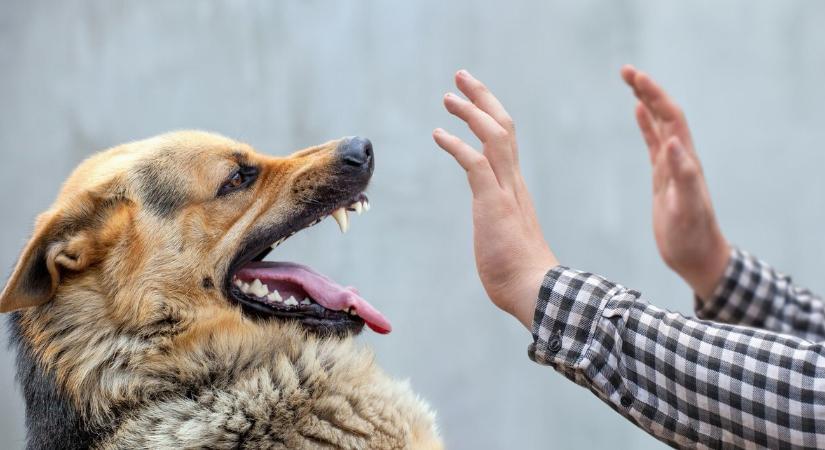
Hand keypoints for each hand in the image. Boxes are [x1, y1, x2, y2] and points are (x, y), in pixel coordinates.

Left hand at [433, 70, 558, 328]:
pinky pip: (475, 164)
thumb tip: (494, 233)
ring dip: (471, 112)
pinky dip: (457, 145)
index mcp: (515, 188)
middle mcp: (513, 183)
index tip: (473, 100)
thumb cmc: (519, 274)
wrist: (535, 291)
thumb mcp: (504, 239)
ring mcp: (505, 192)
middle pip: (503, 126)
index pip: (506, 141)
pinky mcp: (493, 204)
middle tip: (461, 78)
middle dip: (482, 98)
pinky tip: (438, 134)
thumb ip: (498, 226)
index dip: (489, 115)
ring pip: (494, 136)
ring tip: (448, 96)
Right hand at [621, 65, 729, 299]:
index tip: (635, 77)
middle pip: (664, 113)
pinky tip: (638, 113)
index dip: (654, 95)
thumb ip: (683, 175)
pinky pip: (653, 143)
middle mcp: (680, 157)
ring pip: (659, 124)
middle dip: (647, 90)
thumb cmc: (692, 236)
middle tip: (625, 70)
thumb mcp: (687, 208)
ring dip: (646, 101)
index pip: (670, 118)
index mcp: (685, 160)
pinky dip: (646, 125)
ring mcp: (671, 166)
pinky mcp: (663, 177)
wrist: (696, 256)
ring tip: (630, 82)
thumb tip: (672, 141)